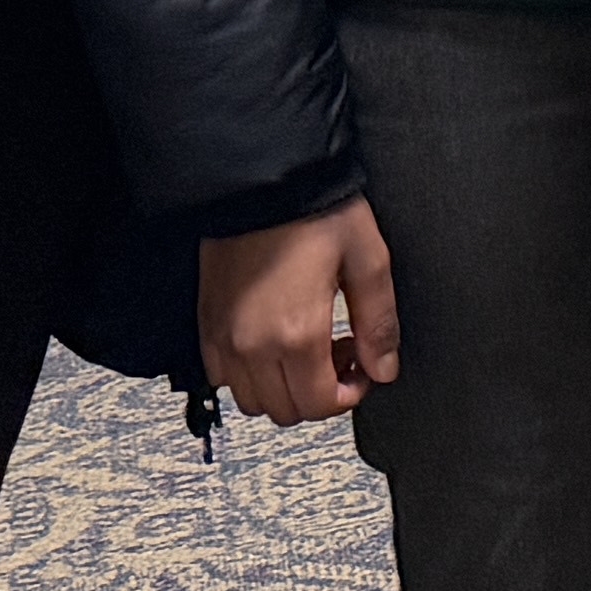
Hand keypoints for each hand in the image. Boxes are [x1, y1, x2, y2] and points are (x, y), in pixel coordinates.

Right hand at [200, 200, 400, 425]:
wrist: (262, 180)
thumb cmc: (316, 212)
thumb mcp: (368, 261)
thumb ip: (378, 323)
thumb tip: (384, 369)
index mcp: (296, 333)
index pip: (318, 404)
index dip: (347, 396)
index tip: (361, 368)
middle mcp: (252, 345)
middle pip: (284, 410)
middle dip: (319, 394)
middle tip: (339, 355)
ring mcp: (223, 337)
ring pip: (251, 400)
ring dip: (283, 388)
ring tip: (307, 348)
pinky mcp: (206, 324)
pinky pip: (220, 376)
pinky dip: (248, 374)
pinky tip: (273, 342)